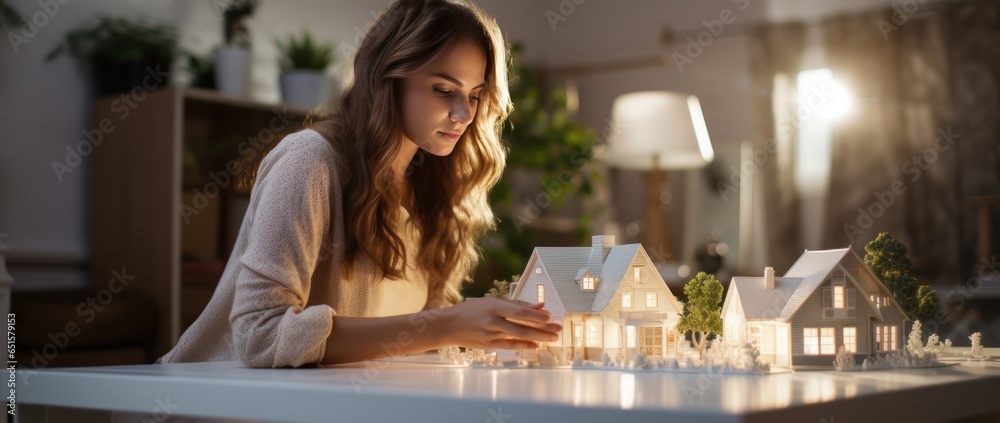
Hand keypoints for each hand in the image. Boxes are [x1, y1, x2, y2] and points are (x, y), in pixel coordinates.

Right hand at [440, 297, 561, 349]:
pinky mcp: (488, 345)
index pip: (520, 311)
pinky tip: (535, 345)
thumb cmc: (472, 310)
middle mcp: (492, 320)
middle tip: (558, 329)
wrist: (449, 325)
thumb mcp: (492, 301)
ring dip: (538, 337)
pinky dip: (523, 345)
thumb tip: (540, 305)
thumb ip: (516, 304)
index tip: (550, 317)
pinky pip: (509, 345)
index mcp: (493, 306)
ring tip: (552, 338)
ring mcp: (490, 334)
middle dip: (543, 328)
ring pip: (518, 336)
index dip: (536, 315)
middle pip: (522, 325)